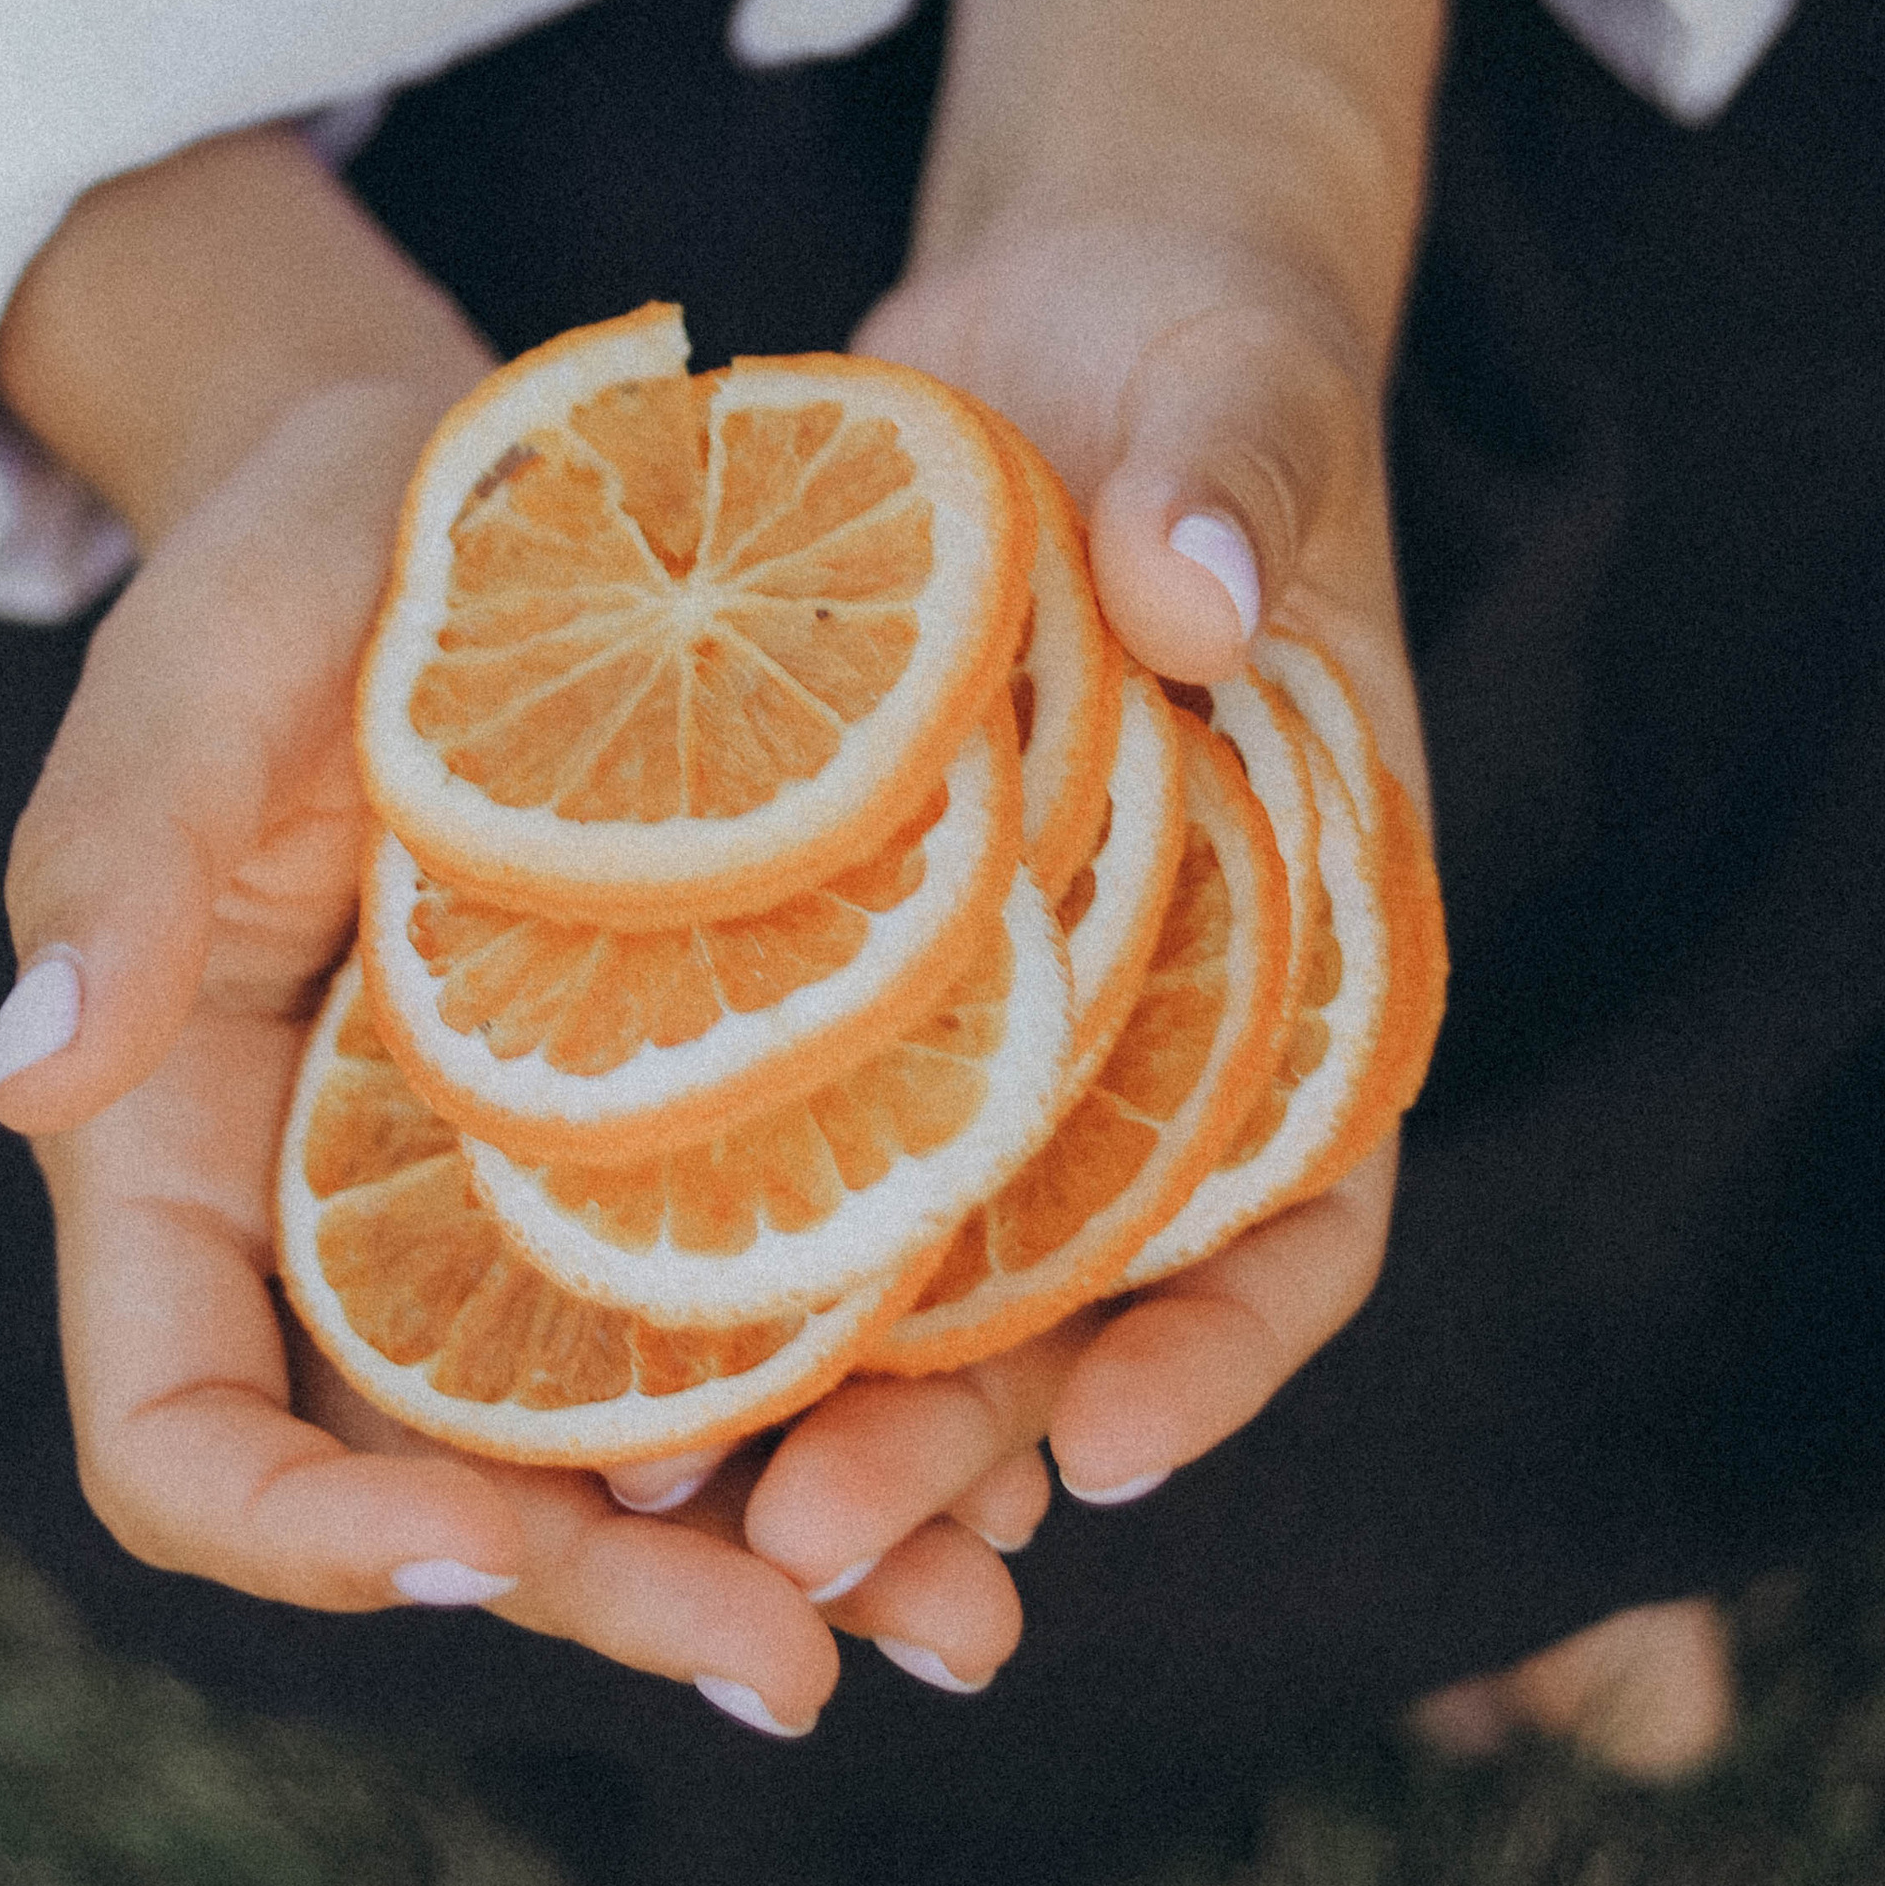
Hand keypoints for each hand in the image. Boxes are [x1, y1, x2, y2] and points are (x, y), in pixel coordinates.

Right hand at [0, 124, 1008, 1724]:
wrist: (507, 490)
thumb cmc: (307, 560)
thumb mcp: (203, 679)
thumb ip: (112, 864)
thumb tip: (19, 1081)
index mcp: (186, 1166)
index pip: (190, 1440)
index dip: (316, 1541)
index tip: (487, 1546)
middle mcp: (353, 1235)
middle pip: (443, 1506)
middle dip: (609, 1600)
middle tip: (798, 1671)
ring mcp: (527, 1218)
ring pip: (628, 1465)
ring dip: (784, 1564)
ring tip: (964, 1622)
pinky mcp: (687, 1158)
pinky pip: (764, 1334)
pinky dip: (872, 1416)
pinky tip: (1021, 1463)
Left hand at [674, 0, 1447, 1606]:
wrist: (1048, 341)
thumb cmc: (1190, 353)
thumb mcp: (1226, 383)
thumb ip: (1237, 471)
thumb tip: (1200, 582)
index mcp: (1311, 960)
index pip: (1310, 1206)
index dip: (1225, 1344)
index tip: (1105, 1443)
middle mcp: (1158, 1040)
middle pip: (1083, 1304)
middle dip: (960, 1440)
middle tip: (809, 1544)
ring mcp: (996, 1032)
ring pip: (917, 1283)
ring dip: (810, 1407)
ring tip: (667, 1509)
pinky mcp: (842, 987)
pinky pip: (780, 1154)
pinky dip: (698, 1256)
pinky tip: (573, 1344)